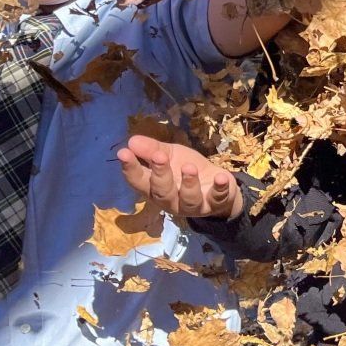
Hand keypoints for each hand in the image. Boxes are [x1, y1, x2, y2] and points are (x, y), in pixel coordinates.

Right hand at [117, 134, 245, 220]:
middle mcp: (171, 201)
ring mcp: (193, 205)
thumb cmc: (185, 170)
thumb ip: (152, 150)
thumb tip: (132, 141)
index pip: (138, 181)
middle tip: (159, 157)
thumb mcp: (170, 155)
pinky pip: (217, 198)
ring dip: (188, 183)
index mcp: (155, 188)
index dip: (130, 168)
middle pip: (161, 192)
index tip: (124, 152)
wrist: (216, 184)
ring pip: (188, 199)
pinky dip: (220, 188)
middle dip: (159, 174)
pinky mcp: (215, 203)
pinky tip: (221, 177)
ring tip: (189, 167)